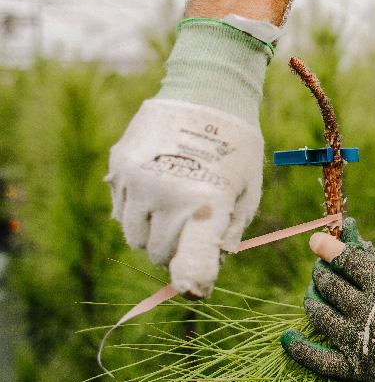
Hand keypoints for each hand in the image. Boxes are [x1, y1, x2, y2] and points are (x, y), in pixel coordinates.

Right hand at [106, 99, 262, 297]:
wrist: (207, 92)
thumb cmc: (236, 147)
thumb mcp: (247, 190)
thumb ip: (230, 231)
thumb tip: (212, 263)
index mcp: (206, 205)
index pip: (191, 262)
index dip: (194, 281)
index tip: (197, 289)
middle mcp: (168, 197)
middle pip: (158, 254)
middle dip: (175, 251)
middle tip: (191, 234)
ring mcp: (139, 182)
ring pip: (134, 236)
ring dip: (152, 235)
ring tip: (175, 211)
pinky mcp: (120, 167)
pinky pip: (120, 210)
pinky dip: (137, 212)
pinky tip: (158, 191)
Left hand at [281, 220, 374, 381]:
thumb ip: (374, 254)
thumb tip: (344, 230)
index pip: (343, 259)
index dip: (326, 246)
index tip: (316, 240)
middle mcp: (369, 312)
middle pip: (327, 284)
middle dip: (322, 272)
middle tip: (325, 270)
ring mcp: (360, 342)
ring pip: (318, 314)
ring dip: (313, 299)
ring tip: (316, 294)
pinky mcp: (356, 368)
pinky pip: (318, 360)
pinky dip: (299, 348)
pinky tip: (288, 337)